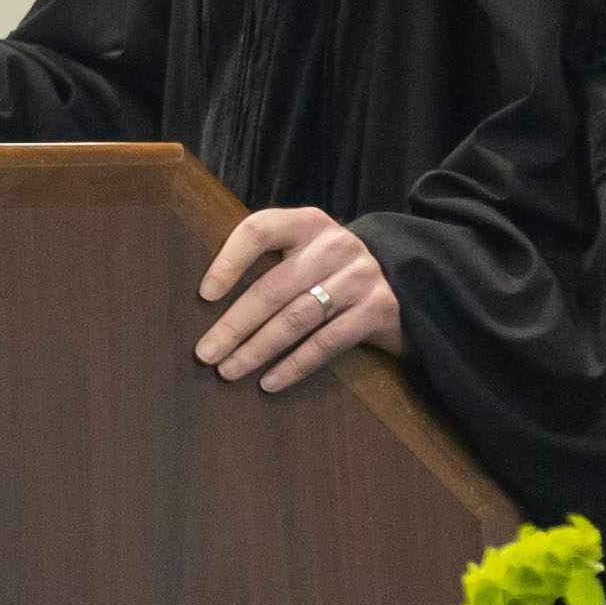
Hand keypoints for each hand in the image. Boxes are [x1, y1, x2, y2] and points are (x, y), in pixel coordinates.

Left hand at [196, 204, 394, 391]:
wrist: (401, 284)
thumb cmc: (330, 272)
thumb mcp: (304, 251)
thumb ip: (268, 261)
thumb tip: (207, 299)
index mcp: (308, 223)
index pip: (260, 230)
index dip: (229, 260)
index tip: (205, 294)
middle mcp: (335, 244)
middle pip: (274, 286)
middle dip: (235, 324)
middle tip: (205, 353)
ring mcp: (360, 276)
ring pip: (297, 317)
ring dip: (258, 349)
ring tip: (229, 370)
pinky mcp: (378, 309)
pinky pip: (327, 342)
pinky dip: (294, 365)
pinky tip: (269, 382)